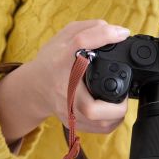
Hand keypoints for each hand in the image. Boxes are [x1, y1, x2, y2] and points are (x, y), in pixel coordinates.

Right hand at [0, 20, 130, 143]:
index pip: (80, 43)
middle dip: (116, 103)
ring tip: (119, 100)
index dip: (103, 36)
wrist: (35, 87)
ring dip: (117, 113)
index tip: (122, 34)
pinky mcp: (73, 123)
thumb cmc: (52, 62)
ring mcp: (67, 110)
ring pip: (100, 123)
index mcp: (60, 60)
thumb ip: (89, 30)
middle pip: (92, 108)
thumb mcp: (65, 38)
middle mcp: (63, 88)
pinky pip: (100, 128)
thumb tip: (118, 31)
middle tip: (123, 89)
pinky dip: (111, 121)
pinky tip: (112, 110)